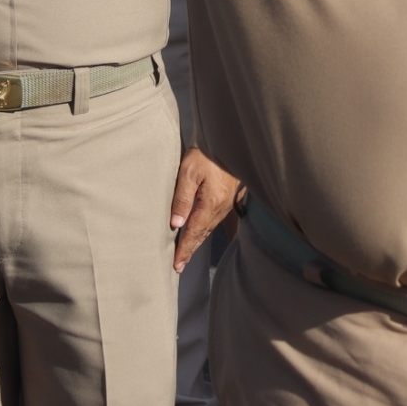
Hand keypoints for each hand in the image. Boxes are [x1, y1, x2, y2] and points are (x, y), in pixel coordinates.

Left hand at [170, 147, 239, 272]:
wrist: (229, 139)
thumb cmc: (206, 153)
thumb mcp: (188, 172)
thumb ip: (182, 198)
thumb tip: (176, 224)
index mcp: (211, 203)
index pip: (194, 232)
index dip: (185, 249)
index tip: (176, 265)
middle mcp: (222, 206)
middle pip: (203, 233)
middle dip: (191, 250)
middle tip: (179, 266)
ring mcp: (228, 202)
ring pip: (210, 227)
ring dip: (199, 240)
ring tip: (187, 252)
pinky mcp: (230, 196)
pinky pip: (216, 218)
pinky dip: (207, 229)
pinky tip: (202, 231)